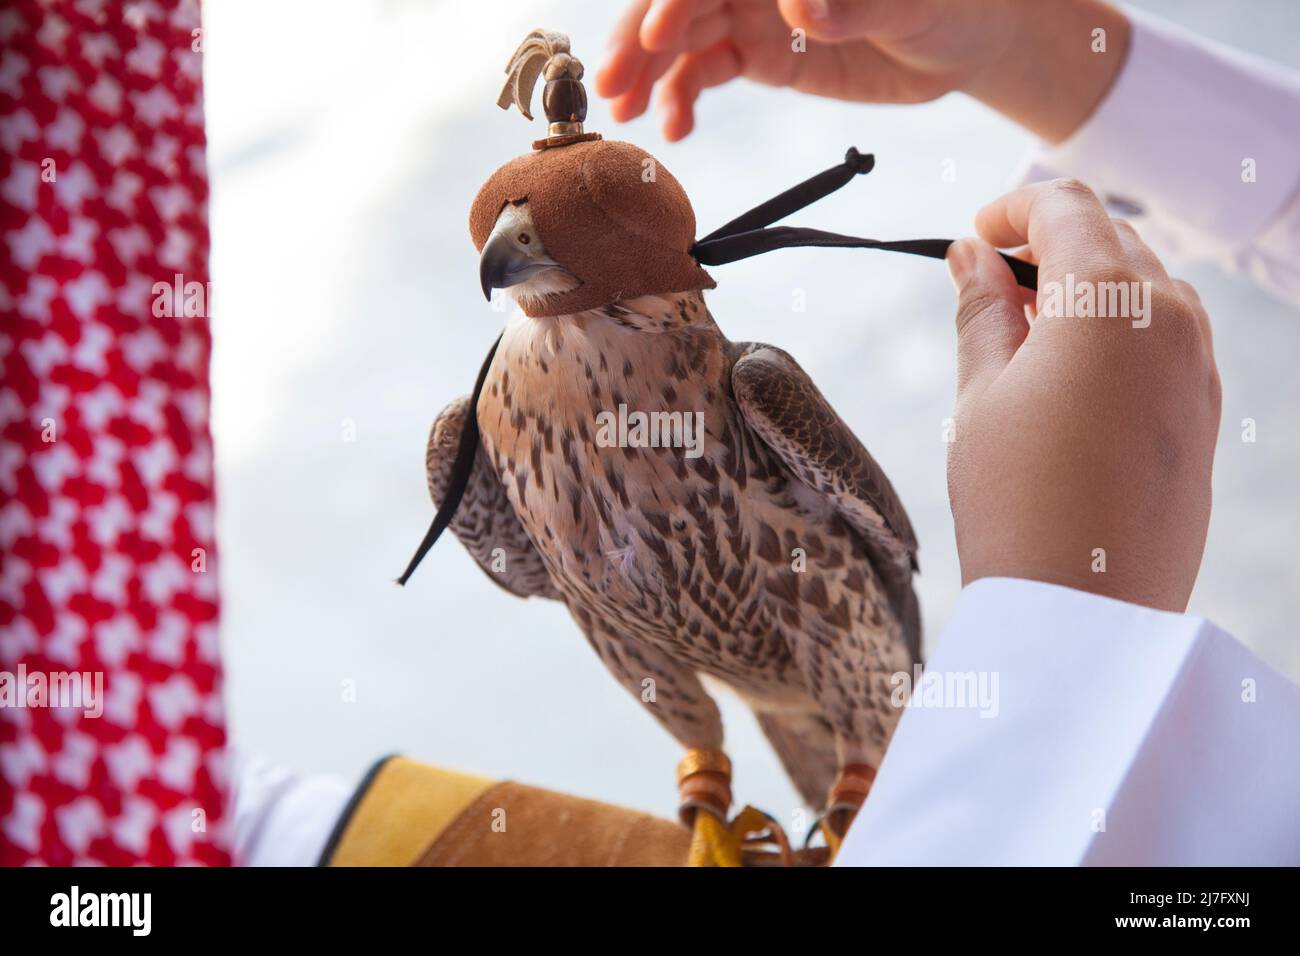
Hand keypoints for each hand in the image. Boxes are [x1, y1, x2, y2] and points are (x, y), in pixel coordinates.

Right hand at [597, 0, 1130, 141]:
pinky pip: (707, 72)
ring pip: (684, 37)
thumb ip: (858, 3)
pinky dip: (684, 98)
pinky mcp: (765, 54)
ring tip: (626, 113)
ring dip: (649, 72)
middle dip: (641, 36)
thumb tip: (802, 5)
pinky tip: (675, 128)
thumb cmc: (949, 0)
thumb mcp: (913, 2)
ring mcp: (756, 13)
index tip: (656, 31)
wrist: (968, 38)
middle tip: (612, 83)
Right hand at [945, 179, 1220, 611]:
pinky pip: (1167, 335)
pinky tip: (1070, 377)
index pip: (1065, 205)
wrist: (1086, 610)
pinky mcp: (1206, 408)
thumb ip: (980, 310)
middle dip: (1046, 245)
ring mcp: (1199, 362)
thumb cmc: (1016, 500)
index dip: (1011, 209)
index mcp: (1108, 298)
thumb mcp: (980, 395)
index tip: (973, 238)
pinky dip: (1119, 329)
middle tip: (987, 288)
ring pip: (1145, 284)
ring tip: (1025, 337)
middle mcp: (1171, 315)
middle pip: (1110, 237)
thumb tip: (971, 254)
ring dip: (1086, 287)